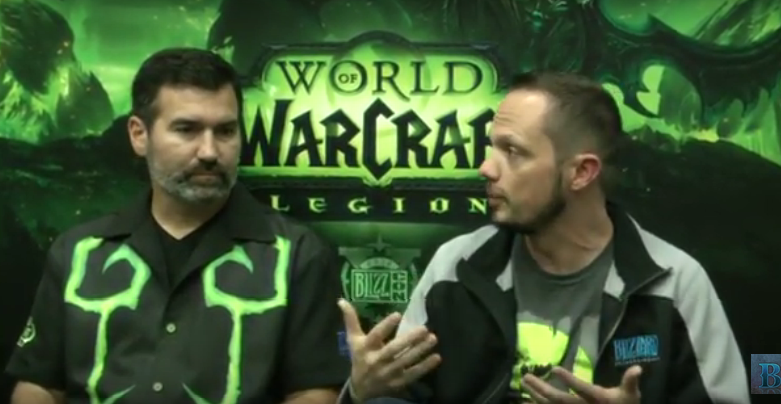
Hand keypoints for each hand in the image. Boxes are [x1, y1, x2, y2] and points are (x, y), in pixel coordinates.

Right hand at [337, 299, 440, 402]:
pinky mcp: (398, 382)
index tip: (397, 314)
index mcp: (365, 348)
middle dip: (409, 340)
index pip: (375, 336)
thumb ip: (351, 320)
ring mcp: (387, 373)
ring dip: (420, 351)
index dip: (385, 326)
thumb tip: (341, 300)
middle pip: (393, 350)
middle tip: (424, 328)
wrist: (361, 389)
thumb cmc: (359, 358)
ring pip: (405, 361)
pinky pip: (413, 374)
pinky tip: (436, 357)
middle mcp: (376, 361)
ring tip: (433, 338)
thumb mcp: (353, 340)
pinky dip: (425, 367)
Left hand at [523, 365, 641, 403]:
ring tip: (524, 383)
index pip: (583, 390)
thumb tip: (638, 368)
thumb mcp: (630, 396)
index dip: (570, 380)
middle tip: (526, 377)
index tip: (554, 368)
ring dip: (536, 395)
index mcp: (598, 399)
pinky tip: (528, 399)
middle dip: (543, 389)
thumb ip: (631, 382)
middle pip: (560, 400)